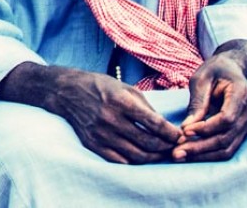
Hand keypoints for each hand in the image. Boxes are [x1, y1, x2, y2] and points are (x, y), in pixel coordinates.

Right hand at [45, 70, 180, 163]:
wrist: (66, 91)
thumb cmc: (99, 86)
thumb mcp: (125, 88)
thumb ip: (146, 108)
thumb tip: (166, 127)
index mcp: (120, 101)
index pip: (155, 124)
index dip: (172, 133)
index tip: (180, 135)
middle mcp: (110, 119)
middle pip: (148, 143)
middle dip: (167, 147)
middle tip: (175, 146)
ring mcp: (101, 133)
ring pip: (137, 155)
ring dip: (154, 157)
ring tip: (162, 153)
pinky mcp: (93, 144)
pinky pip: (121, 160)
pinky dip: (135, 160)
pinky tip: (141, 155)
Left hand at [172, 43, 246, 162]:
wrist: (230, 69)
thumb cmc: (214, 70)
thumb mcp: (201, 79)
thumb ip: (197, 102)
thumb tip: (186, 128)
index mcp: (241, 94)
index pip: (227, 118)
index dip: (206, 128)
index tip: (184, 131)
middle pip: (227, 138)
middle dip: (200, 147)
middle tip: (176, 152)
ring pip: (228, 147)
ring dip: (203, 154)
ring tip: (179, 156)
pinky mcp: (240, 131)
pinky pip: (227, 147)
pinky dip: (208, 153)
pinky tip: (189, 153)